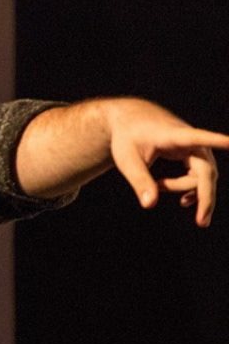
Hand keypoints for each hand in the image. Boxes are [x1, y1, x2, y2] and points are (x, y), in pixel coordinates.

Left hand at [103, 98, 226, 226]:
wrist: (131, 121)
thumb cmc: (127, 137)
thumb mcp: (127, 159)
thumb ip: (140, 180)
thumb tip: (149, 205)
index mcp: (176, 136)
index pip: (200, 138)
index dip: (217, 141)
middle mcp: (192, 141)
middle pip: (206, 171)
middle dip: (205, 197)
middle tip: (201, 222)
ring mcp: (196, 148)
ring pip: (203, 176)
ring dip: (185, 188)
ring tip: (158, 187)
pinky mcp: (194, 154)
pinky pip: (200, 175)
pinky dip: (191, 188)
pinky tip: (185, 200)